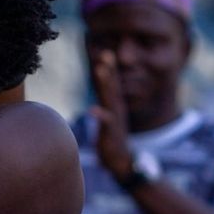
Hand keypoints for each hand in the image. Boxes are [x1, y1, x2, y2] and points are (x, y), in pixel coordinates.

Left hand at [89, 50, 132, 179]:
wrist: (121, 161)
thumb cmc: (111, 139)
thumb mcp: (107, 120)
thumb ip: (104, 107)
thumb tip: (98, 97)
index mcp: (115, 107)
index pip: (112, 85)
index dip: (109, 70)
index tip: (105, 53)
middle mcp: (117, 110)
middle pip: (113, 87)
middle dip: (109, 70)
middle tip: (106, 54)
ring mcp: (116, 120)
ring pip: (111, 99)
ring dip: (106, 84)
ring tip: (100, 70)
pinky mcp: (112, 133)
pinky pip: (107, 122)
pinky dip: (100, 115)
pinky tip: (92, 110)